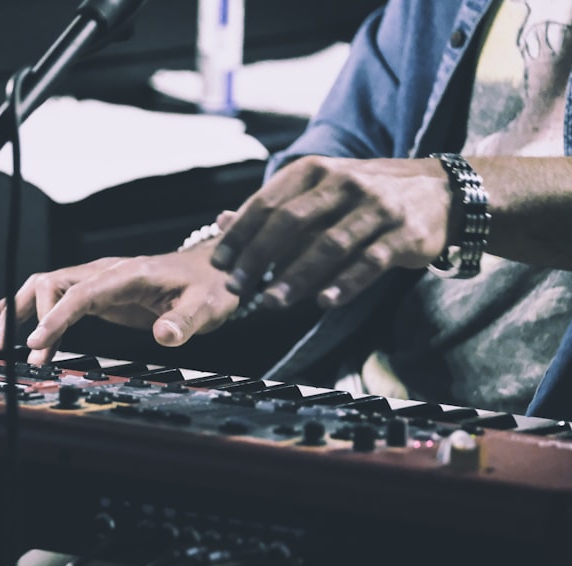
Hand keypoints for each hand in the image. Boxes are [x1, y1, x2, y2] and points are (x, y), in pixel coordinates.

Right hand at [0, 228, 239, 365]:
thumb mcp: (208, 307)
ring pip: (47, 288)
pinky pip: (56, 297)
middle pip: (53, 284)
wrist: (216, 269)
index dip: (56, 317)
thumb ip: (186, 321)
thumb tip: (164, 335)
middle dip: (24, 315)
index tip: (35, 344)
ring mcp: (98, 279)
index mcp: (130, 274)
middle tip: (5, 350)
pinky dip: (29, 309)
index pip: (83, 292)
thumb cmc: (212, 287)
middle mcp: (107, 271)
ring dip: (19, 312)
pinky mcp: (97, 290)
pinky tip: (1, 317)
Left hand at [210, 156, 451, 308]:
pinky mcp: (404, 235)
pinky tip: (323, 302)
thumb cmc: (362, 196)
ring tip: (270, 302)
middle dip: (258, 256)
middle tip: (236, 286)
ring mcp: (377, 208)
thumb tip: (220, 221)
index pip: (268, 202)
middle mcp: (345, 183)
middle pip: (292, 221)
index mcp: (315, 170)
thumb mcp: (318, 190)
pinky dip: (346, 283)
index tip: (219, 264)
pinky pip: (371, 262)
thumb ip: (272, 208)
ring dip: (296, 276)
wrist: (438, 191)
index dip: (240, 234)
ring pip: (330, 244)